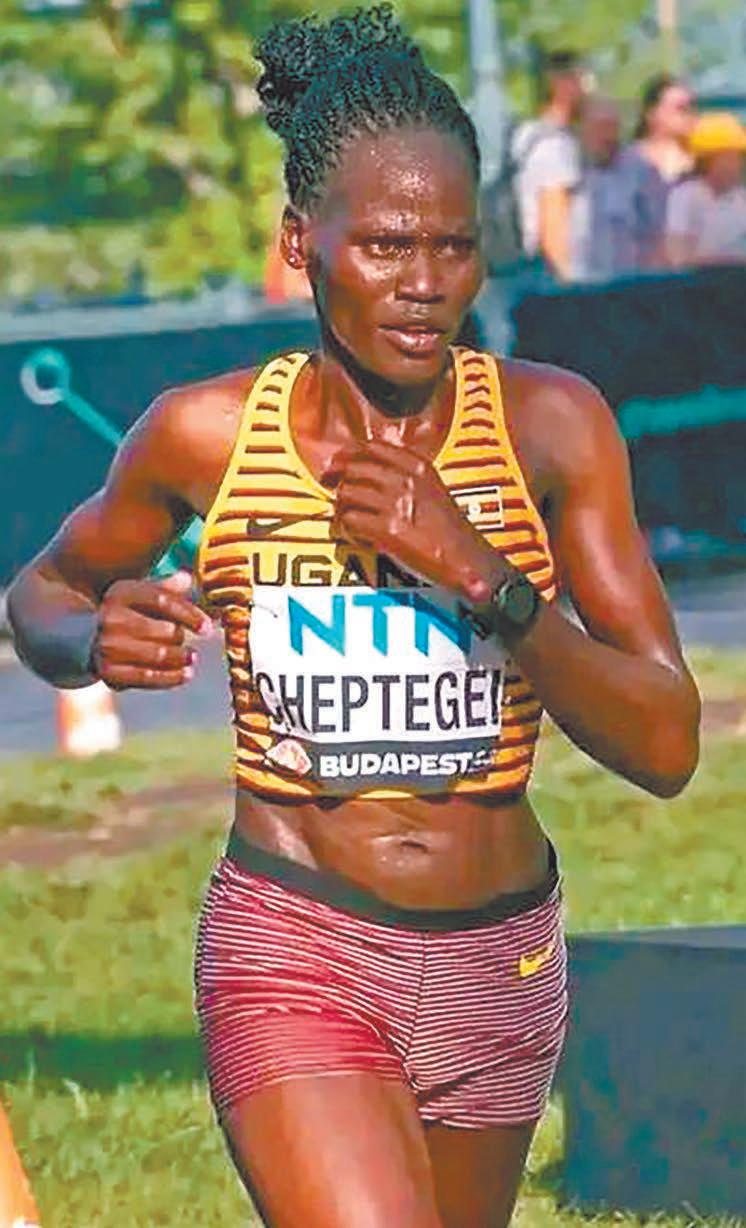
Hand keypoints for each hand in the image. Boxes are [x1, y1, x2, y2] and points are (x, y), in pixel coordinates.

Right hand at [92, 571, 212, 690]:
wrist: (82, 639)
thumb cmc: (124, 615)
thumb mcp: (139, 596)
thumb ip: (165, 588)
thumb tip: (187, 578)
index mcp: (121, 592)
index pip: (162, 600)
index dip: (190, 614)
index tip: (208, 627)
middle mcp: (110, 617)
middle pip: (164, 630)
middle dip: (181, 638)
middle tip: (190, 644)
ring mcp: (106, 645)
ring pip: (158, 655)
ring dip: (181, 659)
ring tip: (192, 658)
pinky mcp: (107, 671)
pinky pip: (147, 677)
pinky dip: (171, 677)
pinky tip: (186, 674)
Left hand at [331, 439, 503, 600]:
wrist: (466, 558)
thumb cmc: (449, 529)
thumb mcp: (433, 488)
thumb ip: (406, 475)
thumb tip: (370, 471)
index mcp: (418, 466)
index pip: (372, 446)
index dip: (349, 454)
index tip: (339, 463)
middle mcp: (405, 479)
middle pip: (353, 468)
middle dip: (338, 480)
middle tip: (334, 492)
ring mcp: (395, 503)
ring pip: (346, 493)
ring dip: (342, 507)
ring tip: (349, 520)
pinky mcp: (387, 530)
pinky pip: (349, 521)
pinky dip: (347, 529)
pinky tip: (358, 536)